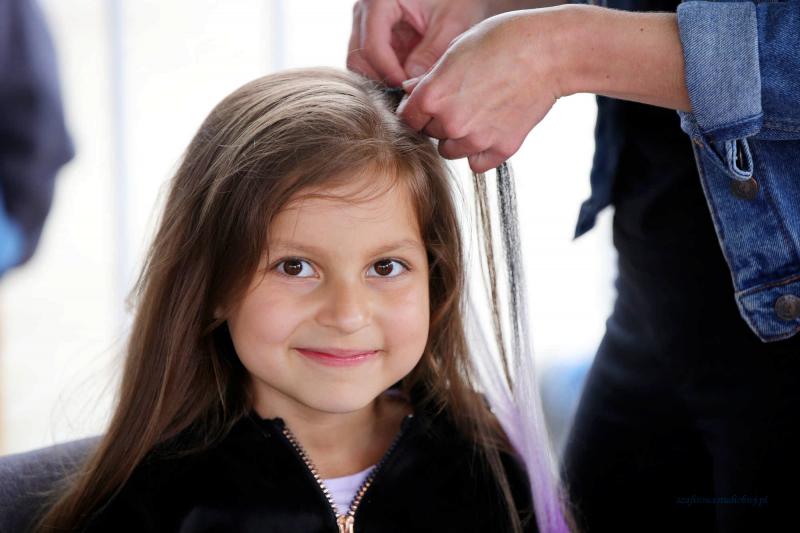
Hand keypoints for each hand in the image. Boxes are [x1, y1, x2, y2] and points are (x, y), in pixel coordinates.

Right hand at [347, 0, 500, 86]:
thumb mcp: (450, 22)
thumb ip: (431, 53)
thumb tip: (410, 85)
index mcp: (379, 1)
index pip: (372, 47)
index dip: (390, 73)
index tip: (410, 89)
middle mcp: (364, 12)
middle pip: (358, 59)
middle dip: (383, 79)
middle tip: (409, 92)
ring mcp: (366, 25)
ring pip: (361, 65)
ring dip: (384, 79)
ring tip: (411, 86)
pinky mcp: (374, 36)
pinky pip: (371, 64)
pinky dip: (387, 75)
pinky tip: (408, 79)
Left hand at [397, 9, 565, 172]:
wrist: (550, 53)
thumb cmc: (504, 41)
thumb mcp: (457, 49)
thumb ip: (430, 77)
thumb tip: (410, 91)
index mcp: (433, 96)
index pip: (408, 118)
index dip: (418, 110)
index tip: (429, 103)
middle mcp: (450, 122)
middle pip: (430, 134)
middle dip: (440, 121)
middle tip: (463, 101)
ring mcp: (476, 139)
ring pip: (451, 151)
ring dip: (459, 139)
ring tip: (479, 113)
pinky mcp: (501, 149)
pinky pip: (477, 163)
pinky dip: (481, 152)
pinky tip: (491, 130)